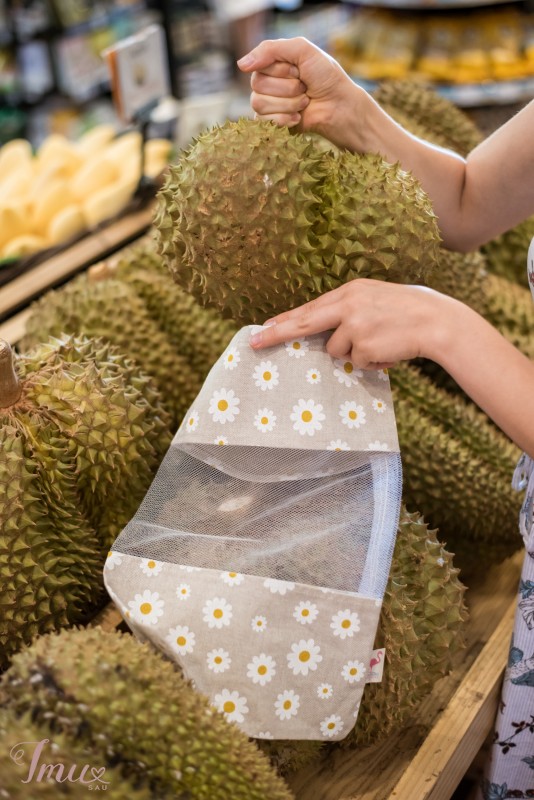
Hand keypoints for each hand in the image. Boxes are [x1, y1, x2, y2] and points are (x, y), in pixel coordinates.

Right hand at [237, 37, 364, 150]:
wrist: (339, 106)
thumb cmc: (325, 77)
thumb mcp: (302, 50)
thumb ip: (271, 49)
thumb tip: (240, 65)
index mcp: (273, 63)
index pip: (259, 65)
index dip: (281, 70)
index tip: (300, 71)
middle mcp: (267, 82)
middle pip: (257, 84)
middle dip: (287, 88)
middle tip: (304, 88)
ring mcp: (268, 103)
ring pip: (259, 103)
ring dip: (288, 103)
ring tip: (304, 102)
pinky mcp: (272, 123)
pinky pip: (263, 121)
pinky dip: (284, 119)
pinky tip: (299, 117)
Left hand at [248, 279, 454, 369]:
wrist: (438, 321)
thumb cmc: (409, 312)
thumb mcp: (375, 300)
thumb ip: (349, 312)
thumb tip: (327, 338)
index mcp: (350, 291)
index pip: (310, 307)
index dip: (285, 319)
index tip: (263, 327)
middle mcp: (348, 304)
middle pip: (304, 322)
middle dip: (276, 334)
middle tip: (254, 343)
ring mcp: (354, 325)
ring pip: (336, 352)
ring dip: (355, 354)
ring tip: (382, 342)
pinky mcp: (363, 345)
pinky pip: (357, 363)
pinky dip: (372, 362)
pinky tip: (389, 350)